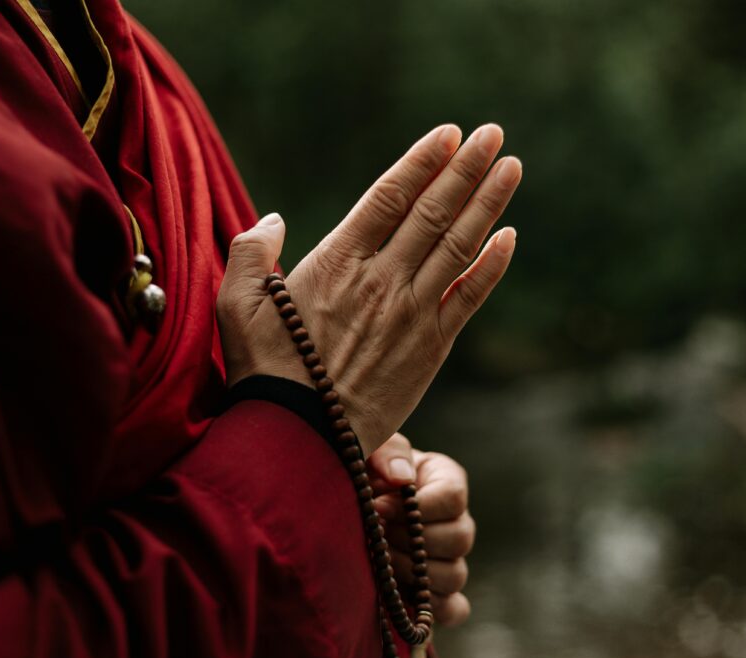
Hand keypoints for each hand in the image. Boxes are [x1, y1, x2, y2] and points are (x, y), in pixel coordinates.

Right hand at [216, 124, 520, 452]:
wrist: (301, 436)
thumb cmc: (263, 370)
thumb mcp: (235, 305)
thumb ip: (251, 254)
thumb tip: (274, 220)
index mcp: (336, 262)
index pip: (389, 197)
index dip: (422, 161)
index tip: (449, 134)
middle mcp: (381, 280)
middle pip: (433, 211)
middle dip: (466, 168)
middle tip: (491, 133)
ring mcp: (412, 313)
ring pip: (458, 245)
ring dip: (488, 203)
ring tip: (511, 167)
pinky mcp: (431, 348)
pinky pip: (470, 298)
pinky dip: (493, 266)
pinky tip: (511, 236)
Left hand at [368, 433, 474, 626]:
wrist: (337, 501)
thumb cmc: (358, 469)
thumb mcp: (370, 447)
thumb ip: (388, 450)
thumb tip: (402, 478)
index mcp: (445, 480)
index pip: (454, 498)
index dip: (417, 507)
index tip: (379, 506)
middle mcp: (454, 520)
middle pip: (460, 539)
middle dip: (412, 542)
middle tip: (377, 535)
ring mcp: (448, 558)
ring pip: (455, 575)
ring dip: (413, 573)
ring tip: (379, 562)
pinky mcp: (435, 592)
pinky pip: (452, 609)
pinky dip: (431, 608)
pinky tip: (401, 597)